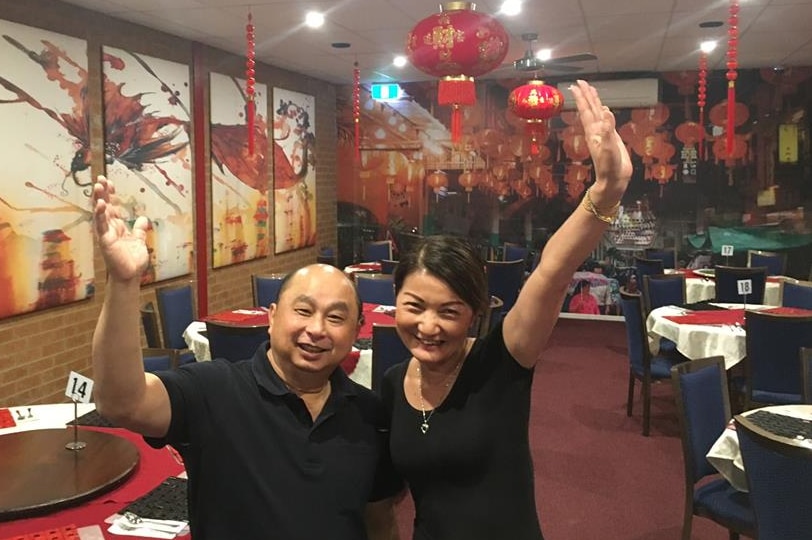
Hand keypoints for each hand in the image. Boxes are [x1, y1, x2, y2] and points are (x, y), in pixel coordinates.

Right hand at [92, 175, 149, 281]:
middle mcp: (109, 229)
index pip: (113, 207)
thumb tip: (143, 218)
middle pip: (104, 206)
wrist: (130, 276)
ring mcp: (106, 234)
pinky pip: (101, 225)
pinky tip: (100, 204)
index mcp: (117, 227)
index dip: (111, 194)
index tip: (109, 182)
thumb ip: (139, 230)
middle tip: (100, 178)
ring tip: (98, 186)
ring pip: (100, 213)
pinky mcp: (105, 241)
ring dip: (98, 199)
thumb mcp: (139, 241)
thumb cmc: (132, 261)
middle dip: (102, 192)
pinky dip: (100, 214)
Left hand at [570, 80, 631, 201]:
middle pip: (590, 109)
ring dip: (594, 102)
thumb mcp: (608, 148)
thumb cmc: (609, 167)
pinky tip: (604, 109)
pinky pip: (606, 121)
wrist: (614, 180)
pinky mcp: (611, 138)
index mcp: (594, 131)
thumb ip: (607, 131)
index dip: (582, 97)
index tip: (576, 85)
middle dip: (586, 95)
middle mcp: (596, 131)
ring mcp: (603, 134)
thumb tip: (606, 112)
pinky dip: (605, 113)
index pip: (586, 110)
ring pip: (598, 113)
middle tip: (581, 82)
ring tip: (591, 91)